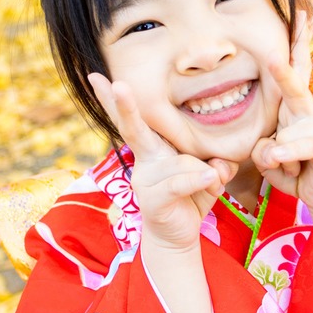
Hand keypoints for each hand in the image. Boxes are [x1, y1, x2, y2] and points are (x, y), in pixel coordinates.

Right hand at [88, 73, 236, 252]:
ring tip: (209, 186)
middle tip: (118, 83)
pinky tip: (211, 180)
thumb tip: (218, 166)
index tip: (94, 76)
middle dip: (123, 105)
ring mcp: (145, 180)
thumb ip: (217, 163)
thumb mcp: (210, 174)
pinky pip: (179, 183)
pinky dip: (198, 180)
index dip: (114, 99)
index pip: (136, 119)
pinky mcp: (152, 200)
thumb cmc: (191, 196)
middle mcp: (145, 159)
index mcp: (154, 147)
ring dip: (205, 175)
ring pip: (182, 162)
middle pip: (133, 128)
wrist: (177, 236)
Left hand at [251, 11, 312, 218]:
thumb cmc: (298, 172)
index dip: (295, 42)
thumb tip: (270, 148)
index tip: (298, 13)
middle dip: (297, 45)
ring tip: (286, 168)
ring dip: (278, 157)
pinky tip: (280, 160)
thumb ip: (264, 150)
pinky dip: (287, 156)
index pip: (294, 70)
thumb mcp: (271, 159)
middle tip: (299, 15)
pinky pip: (299, 146)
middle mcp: (310, 111)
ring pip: (284, 133)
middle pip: (298, 75)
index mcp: (295, 108)